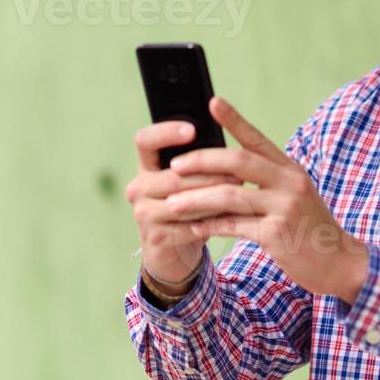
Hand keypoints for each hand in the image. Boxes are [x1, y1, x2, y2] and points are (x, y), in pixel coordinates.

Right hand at [126, 119, 244, 286]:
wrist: (172, 250)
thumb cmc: (186, 206)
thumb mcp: (187, 180)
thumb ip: (197, 162)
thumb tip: (228, 142)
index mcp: (145, 166)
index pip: (144, 141)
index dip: (166, 133)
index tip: (192, 129)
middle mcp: (138, 188)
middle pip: (173, 176)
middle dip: (209, 174)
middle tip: (239, 172)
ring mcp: (143, 214)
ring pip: (183, 202)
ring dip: (214, 197)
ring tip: (240, 192)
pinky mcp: (155, 237)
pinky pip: (189, 226)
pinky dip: (213, 221)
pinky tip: (231, 217)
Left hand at [164, 96, 369, 302]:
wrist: (338, 261)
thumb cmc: (309, 226)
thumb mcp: (293, 194)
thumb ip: (267, 179)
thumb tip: (226, 168)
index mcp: (289, 169)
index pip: (257, 138)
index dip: (234, 119)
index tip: (212, 102)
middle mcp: (289, 182)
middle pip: (239, 161)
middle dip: (202, 160)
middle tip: (175, 165)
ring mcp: (284, 207)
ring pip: (231, 195)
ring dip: (196, 199)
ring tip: (171, 203)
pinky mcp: (277, 234)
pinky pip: (234, 225)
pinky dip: (209, 226)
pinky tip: (192, 227)